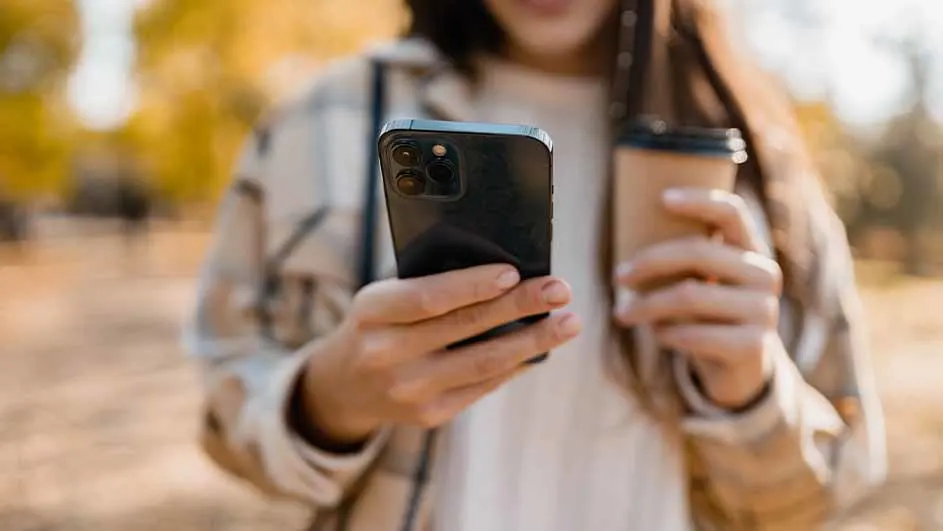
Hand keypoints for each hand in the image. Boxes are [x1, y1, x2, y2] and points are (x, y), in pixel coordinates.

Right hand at [301, 264, 580, 442]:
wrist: (345, 385)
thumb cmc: (380, 324)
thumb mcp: (385, 298)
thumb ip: (429, 285)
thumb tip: (507, 277)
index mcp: (371, 313)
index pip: (427, 298)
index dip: (471, 286)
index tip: (513, 272)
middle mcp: (386, 355)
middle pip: (464, 328)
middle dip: (519, 306)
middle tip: (560, 290)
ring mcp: (408, 391)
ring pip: (483, 363)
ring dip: (533, 341)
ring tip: (568, 322)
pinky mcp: (430, 416)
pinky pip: (483, 385)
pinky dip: (516, 364)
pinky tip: (541, 348)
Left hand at [613, 188, 782, 408]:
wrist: (739, 371)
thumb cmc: (708, 316)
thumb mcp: (701, 282)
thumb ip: (682, 260)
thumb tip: (627, 236)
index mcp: (751, 250)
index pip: (732, 212)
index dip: (699, 201)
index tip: (662, 198)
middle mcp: (765, 275)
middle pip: (699, 252)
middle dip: (649, 262)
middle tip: (618, 277)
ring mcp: (764, 310)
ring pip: (690, 295)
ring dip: (647, 305)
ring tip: (623, 314)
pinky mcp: (754, 345)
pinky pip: (695, 333)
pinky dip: (666, 334)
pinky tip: (657, 335)